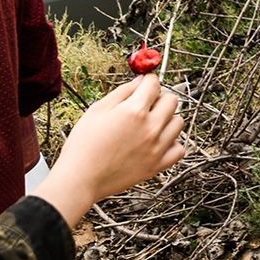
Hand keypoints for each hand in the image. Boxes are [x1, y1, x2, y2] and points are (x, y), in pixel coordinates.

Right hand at [35, 74, 186, 224]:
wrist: (81, 178)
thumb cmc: (84, 145)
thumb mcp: (98, 109)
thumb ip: (123, 92)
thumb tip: (140, 81)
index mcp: (134, 111)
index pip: (154, 83)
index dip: (148, 80)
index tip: (144, 84)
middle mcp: (150, 128)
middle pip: (172, 100)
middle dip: (159, 98)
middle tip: (145, 105)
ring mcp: (157, 148)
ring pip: (178, 122)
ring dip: (167, 119)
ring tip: (150, 124)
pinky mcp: (158, 165)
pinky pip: (179, 149)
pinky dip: (172, 143)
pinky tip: (158, 142)